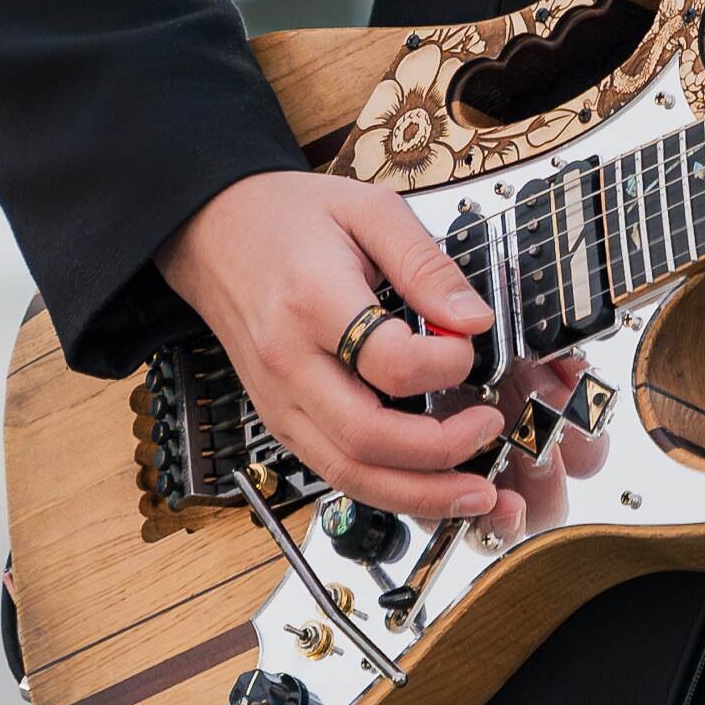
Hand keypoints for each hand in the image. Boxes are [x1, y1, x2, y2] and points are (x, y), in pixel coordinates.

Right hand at [156, 169, 510, 522]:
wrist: (215, 231)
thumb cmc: (290, 217)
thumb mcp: (369, 210)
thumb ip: (425, 264)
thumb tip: (474, 320)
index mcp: (312, 302)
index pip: (387, 361)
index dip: (444, 363)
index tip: (470, 345)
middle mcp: (288, 364)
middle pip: (365, 438)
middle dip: (440, 452)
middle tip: (489, 429)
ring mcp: (278, 400)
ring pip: (347, 473)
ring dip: (417, 494)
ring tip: (473, 492)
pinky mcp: (279, 418)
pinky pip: (333, 470)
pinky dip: (385, 488)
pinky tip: (428, 486)